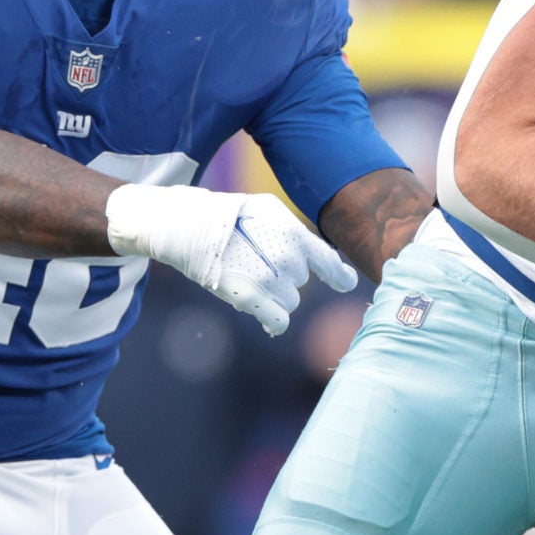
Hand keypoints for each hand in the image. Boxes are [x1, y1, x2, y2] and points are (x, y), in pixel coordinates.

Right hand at [106, 184, 357, 336]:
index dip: (339, 275)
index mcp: (293, 233)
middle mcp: (287, 257)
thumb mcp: (267, 214)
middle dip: (284, 276)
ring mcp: (268, 279)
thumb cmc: (228, 219)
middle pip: (301, 282)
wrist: (187, 224)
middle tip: (255, 260)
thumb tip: (334, 275)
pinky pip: (279, 320)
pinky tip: (268, 318)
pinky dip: (275, 321)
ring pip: (290, 301)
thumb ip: (297, 239)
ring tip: (248, 275)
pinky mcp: (249, 298)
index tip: (347, 283)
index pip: (327, 261)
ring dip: (274, 295)